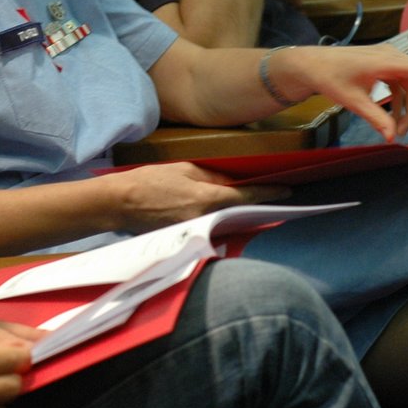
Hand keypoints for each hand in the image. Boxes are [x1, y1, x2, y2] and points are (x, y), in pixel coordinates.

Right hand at [102, 162, 289, 231]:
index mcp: (204, 198)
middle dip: (257, 206)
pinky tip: (226, 215)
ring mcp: (194, 232)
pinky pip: (210, 229)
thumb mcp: (182, 169)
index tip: (287, 191)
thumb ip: (210, 175)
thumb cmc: (148, 181)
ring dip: (240, 215)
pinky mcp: (185, 238)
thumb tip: (232, 181)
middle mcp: (203, 219)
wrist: (119, 203)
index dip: (268, 193)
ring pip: (225, 222)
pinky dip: (220, 222)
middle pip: (239, 214)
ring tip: (256, 206)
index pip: (245, 196)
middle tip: (276, 198)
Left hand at [268, 44, 407, 142]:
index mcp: (385, 61)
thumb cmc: (330, 78)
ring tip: (399, 129)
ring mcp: (387, 59)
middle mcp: (390, 56)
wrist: (311, 65)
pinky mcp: (382, 65)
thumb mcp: (353, 101)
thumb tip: (392, 138)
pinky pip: (400, 82)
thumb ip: (376, 118)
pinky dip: (400, 100)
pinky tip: (393, 119)